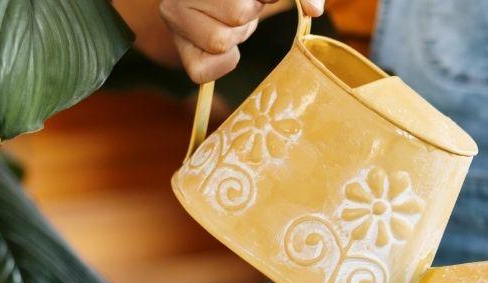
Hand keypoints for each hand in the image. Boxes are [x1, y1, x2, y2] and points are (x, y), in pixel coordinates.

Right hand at [158, 0, 324, 83]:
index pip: (244, 2)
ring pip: (221, 40)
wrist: (202, 5)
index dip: (265, 0)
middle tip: (244, 9)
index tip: (266, 0)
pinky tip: (224, 47)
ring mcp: (173, 17)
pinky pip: (206, 71)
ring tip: (231, 24)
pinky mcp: (180, 49)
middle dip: (249, 14)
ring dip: (236, 36)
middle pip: (238, 13)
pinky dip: (224, 63)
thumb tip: (314, 11)